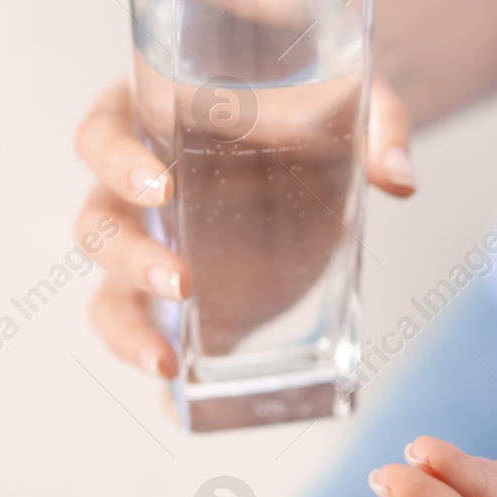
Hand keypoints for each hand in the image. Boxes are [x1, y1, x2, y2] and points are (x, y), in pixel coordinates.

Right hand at [72, 74, 413, 377]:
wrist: (324, 134)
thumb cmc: (312, 103)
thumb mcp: (351, 98)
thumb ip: (379, 123)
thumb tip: (400, 178)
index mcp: (149, 114)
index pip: (102, 135)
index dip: (116, 161)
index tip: (160, 186)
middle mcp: (135, 184)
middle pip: (96, 222)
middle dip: (128, 257)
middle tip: (182, 282)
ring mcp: (150, 243)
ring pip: (107, 287)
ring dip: (127, 327)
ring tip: (166, 362)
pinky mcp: (177, 291)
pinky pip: (143, 330)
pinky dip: (151, 362)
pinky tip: (174, 399)